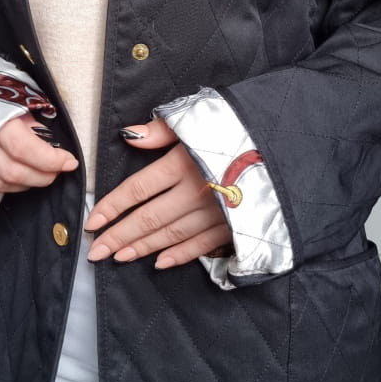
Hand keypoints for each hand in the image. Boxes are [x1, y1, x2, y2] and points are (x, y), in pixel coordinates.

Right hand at [0, 112, 77, 192]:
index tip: (70, 161)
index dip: (51, 160)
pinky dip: (10, 185)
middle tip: (60, 169)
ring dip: (28, 183)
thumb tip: (53, 142)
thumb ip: (35, 116)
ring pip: (0, 182)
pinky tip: (24, 177)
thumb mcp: (19, 90)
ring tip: (44, 173)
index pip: (23, 148)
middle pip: (12, 171)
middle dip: (44, 175)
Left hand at [84, 118, 232, 268]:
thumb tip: (129, 136)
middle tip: (95, 252)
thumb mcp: (198, 119)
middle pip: (149, 218)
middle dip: (119, 236)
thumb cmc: (239, 127)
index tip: (92, 222)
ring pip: (171, 235)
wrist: (289, 145)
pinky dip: (181, 255)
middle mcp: (196, 191)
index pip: (137, 189)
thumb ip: (161, 130)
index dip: (112, 207)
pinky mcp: (235, 224)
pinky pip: (203, 245)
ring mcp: (216, 212)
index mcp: (183, 163)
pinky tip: (160, 262)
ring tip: (119, 257)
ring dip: (143, 248)